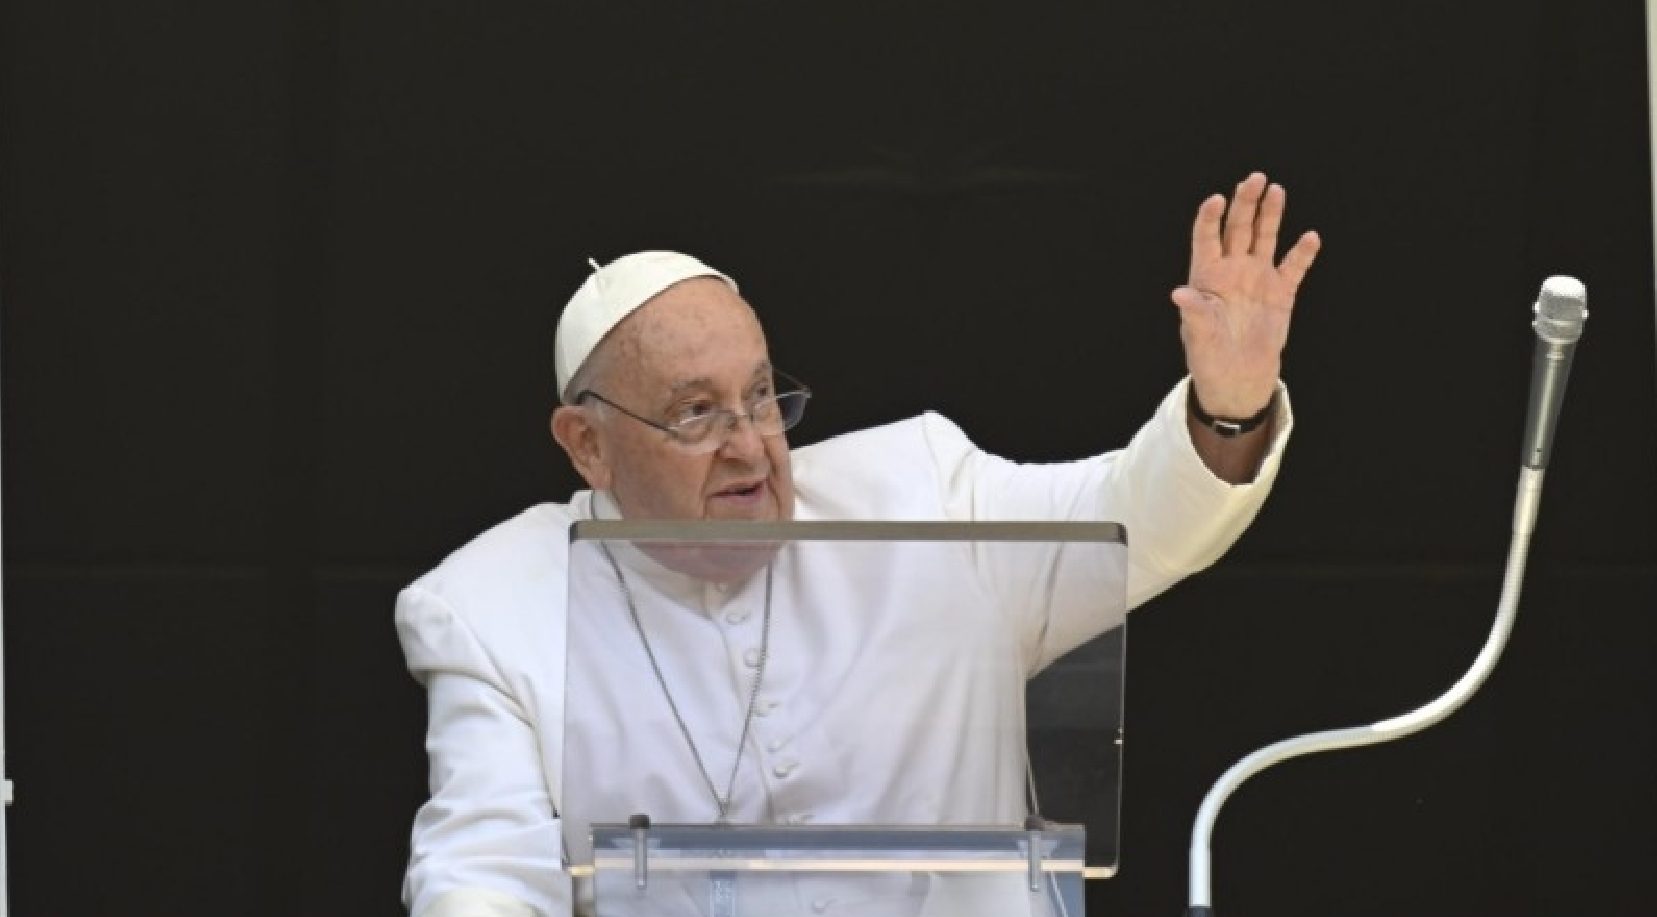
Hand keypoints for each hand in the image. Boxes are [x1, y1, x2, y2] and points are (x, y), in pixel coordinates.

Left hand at [1172, 172, 1320, 417]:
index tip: (1216, 199)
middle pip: (1238, 228)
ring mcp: (1257, 277)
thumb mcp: (1198, 334)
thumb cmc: (1209, 353)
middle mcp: (1232, 268)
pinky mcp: (1281, 291)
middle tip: (1254, 178)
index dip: (1210, 217)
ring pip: (1264, 238)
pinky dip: (1302, 253)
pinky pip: (1293, 267)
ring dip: (1271, 215)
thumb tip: (1178, 294)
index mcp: (1206, 274)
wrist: (1236, 375)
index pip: (1207, 237)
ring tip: (1276, 190)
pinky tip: (1310, 238)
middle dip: (1245, 203)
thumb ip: (1194, 311)